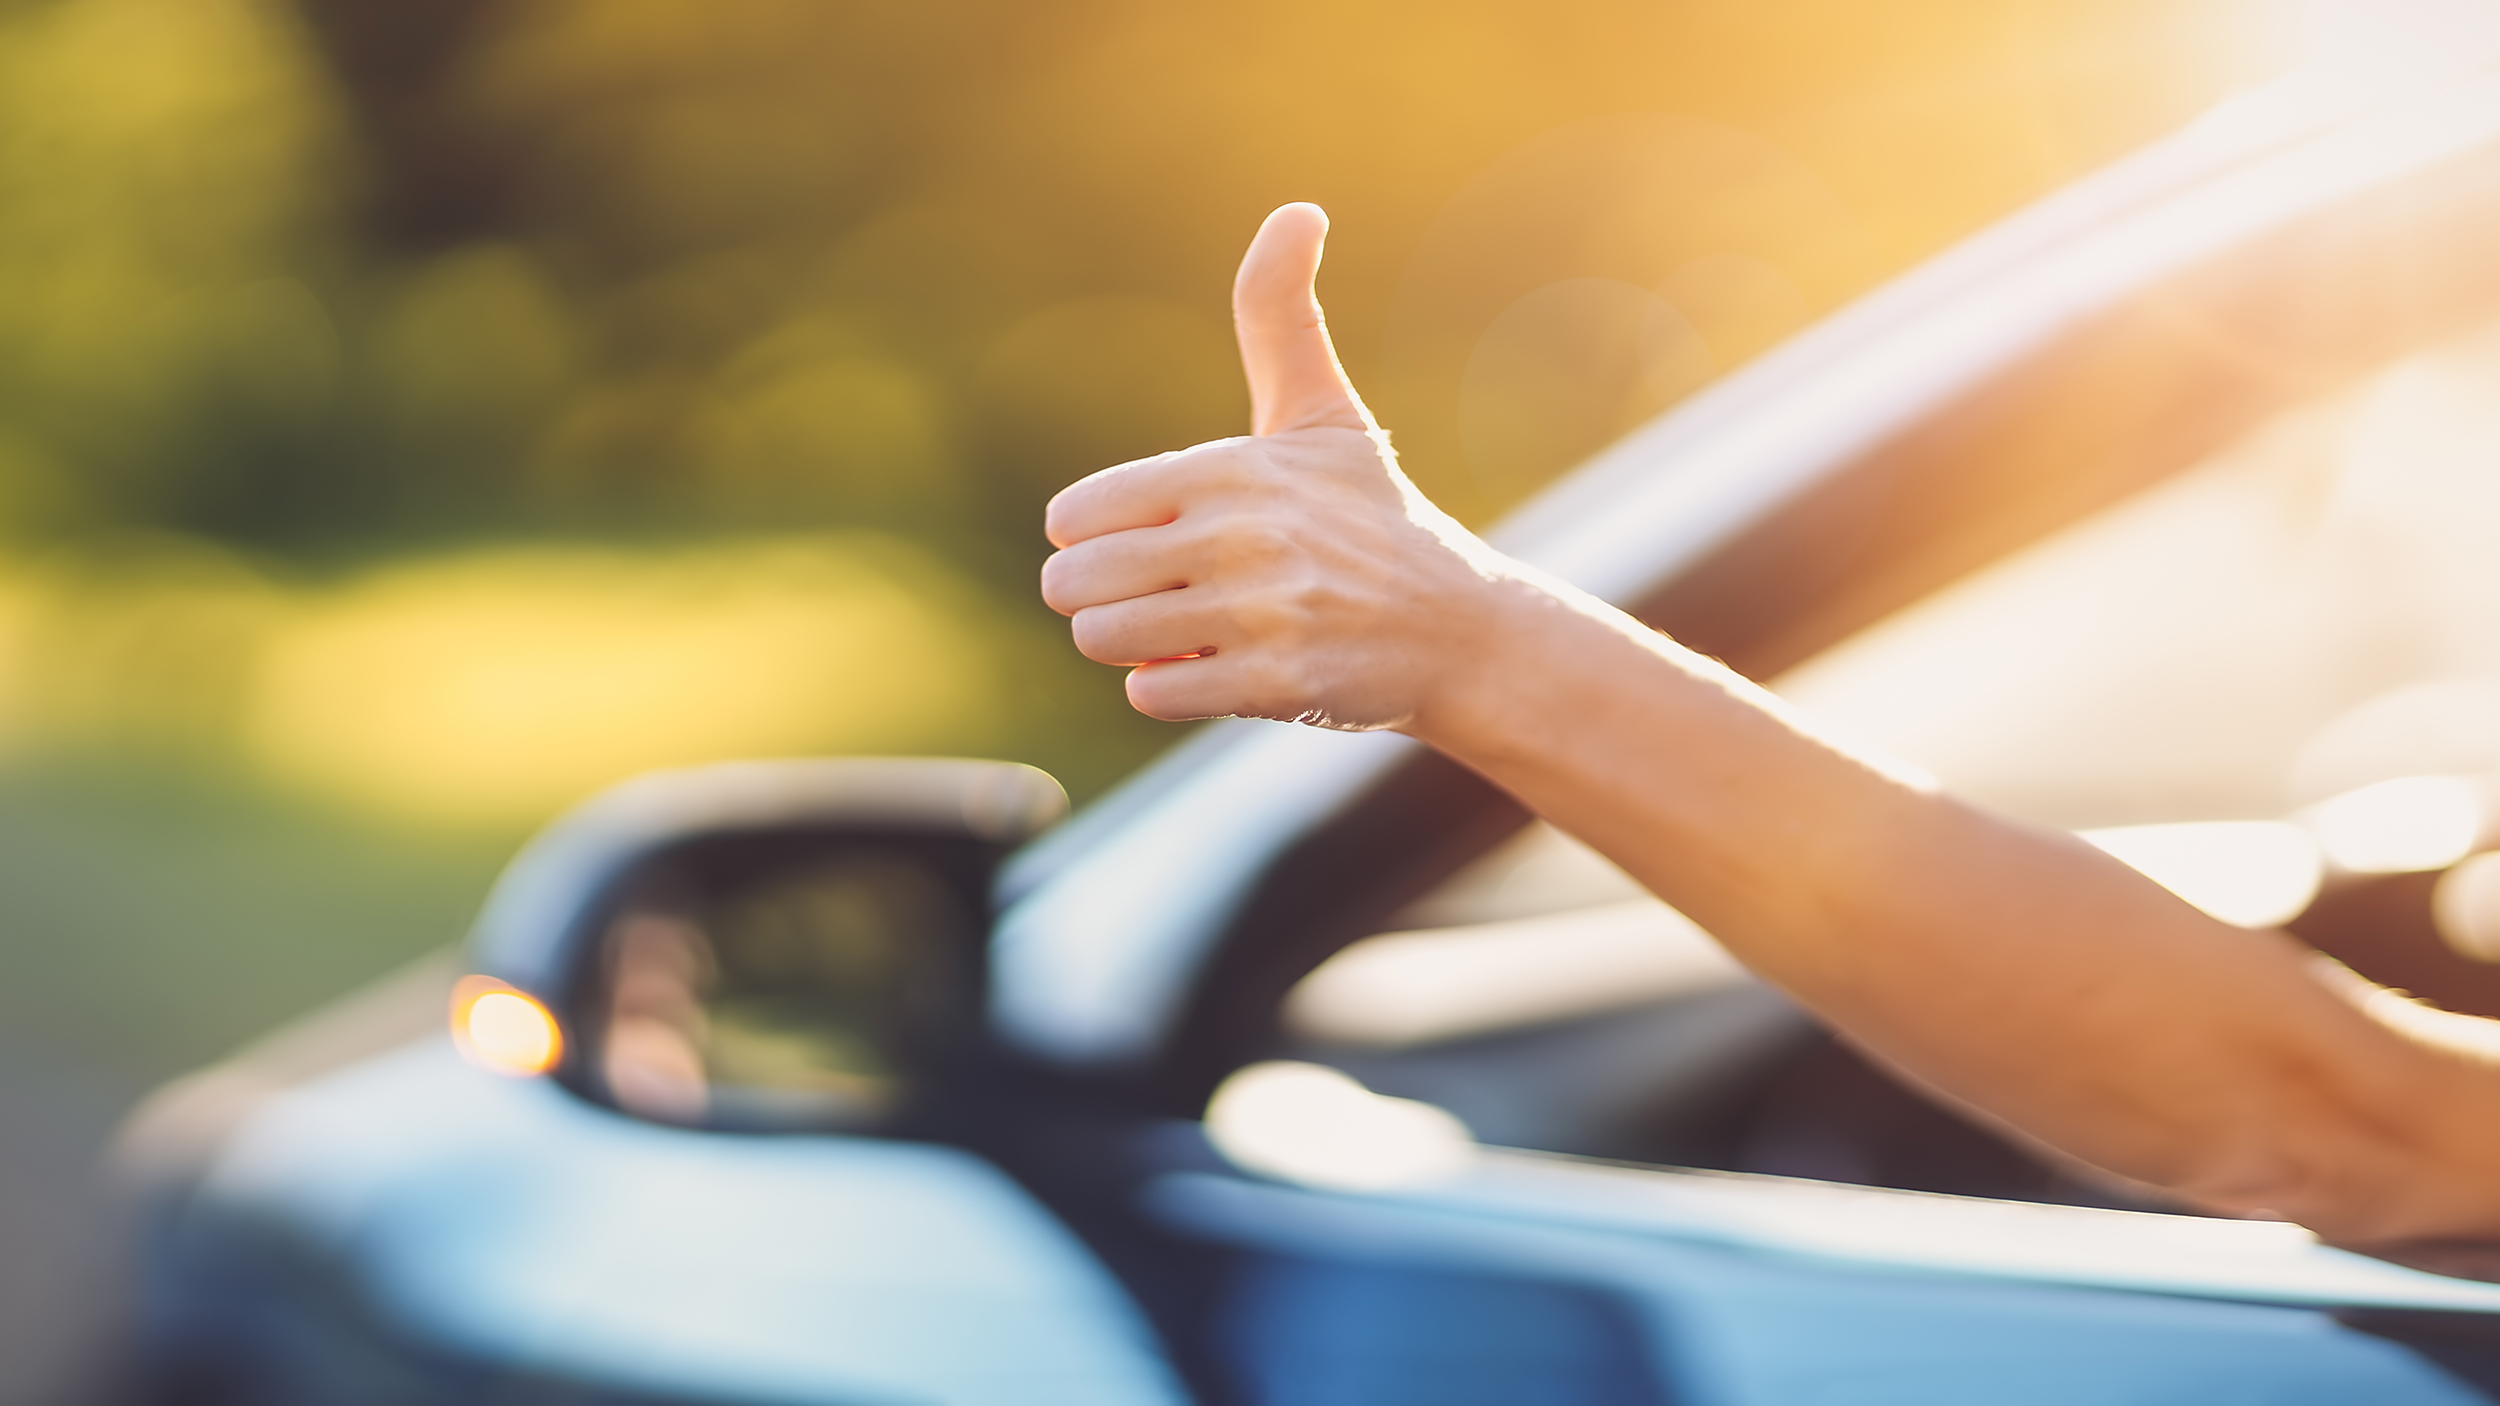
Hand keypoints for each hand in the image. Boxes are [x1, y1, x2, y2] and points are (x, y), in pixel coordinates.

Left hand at [1039, 203, 1535, 729]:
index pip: (1078, 515)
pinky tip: (1219, 668)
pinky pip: (1154, 694)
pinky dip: (1170, 687)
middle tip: (1157, 597)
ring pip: (1104, 640)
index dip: (1095, 539)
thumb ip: (1280, 317)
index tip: (1148, 543)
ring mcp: (1260, 613)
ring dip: (1132, 647)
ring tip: (1187, 632)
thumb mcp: (1322, 414)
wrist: (1462, 629)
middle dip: (1099, 600)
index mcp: (1231, 467)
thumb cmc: (1374, 519)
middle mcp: (1242, 535)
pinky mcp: (1277, 682)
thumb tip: (1298, 210)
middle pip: (1073, 585)